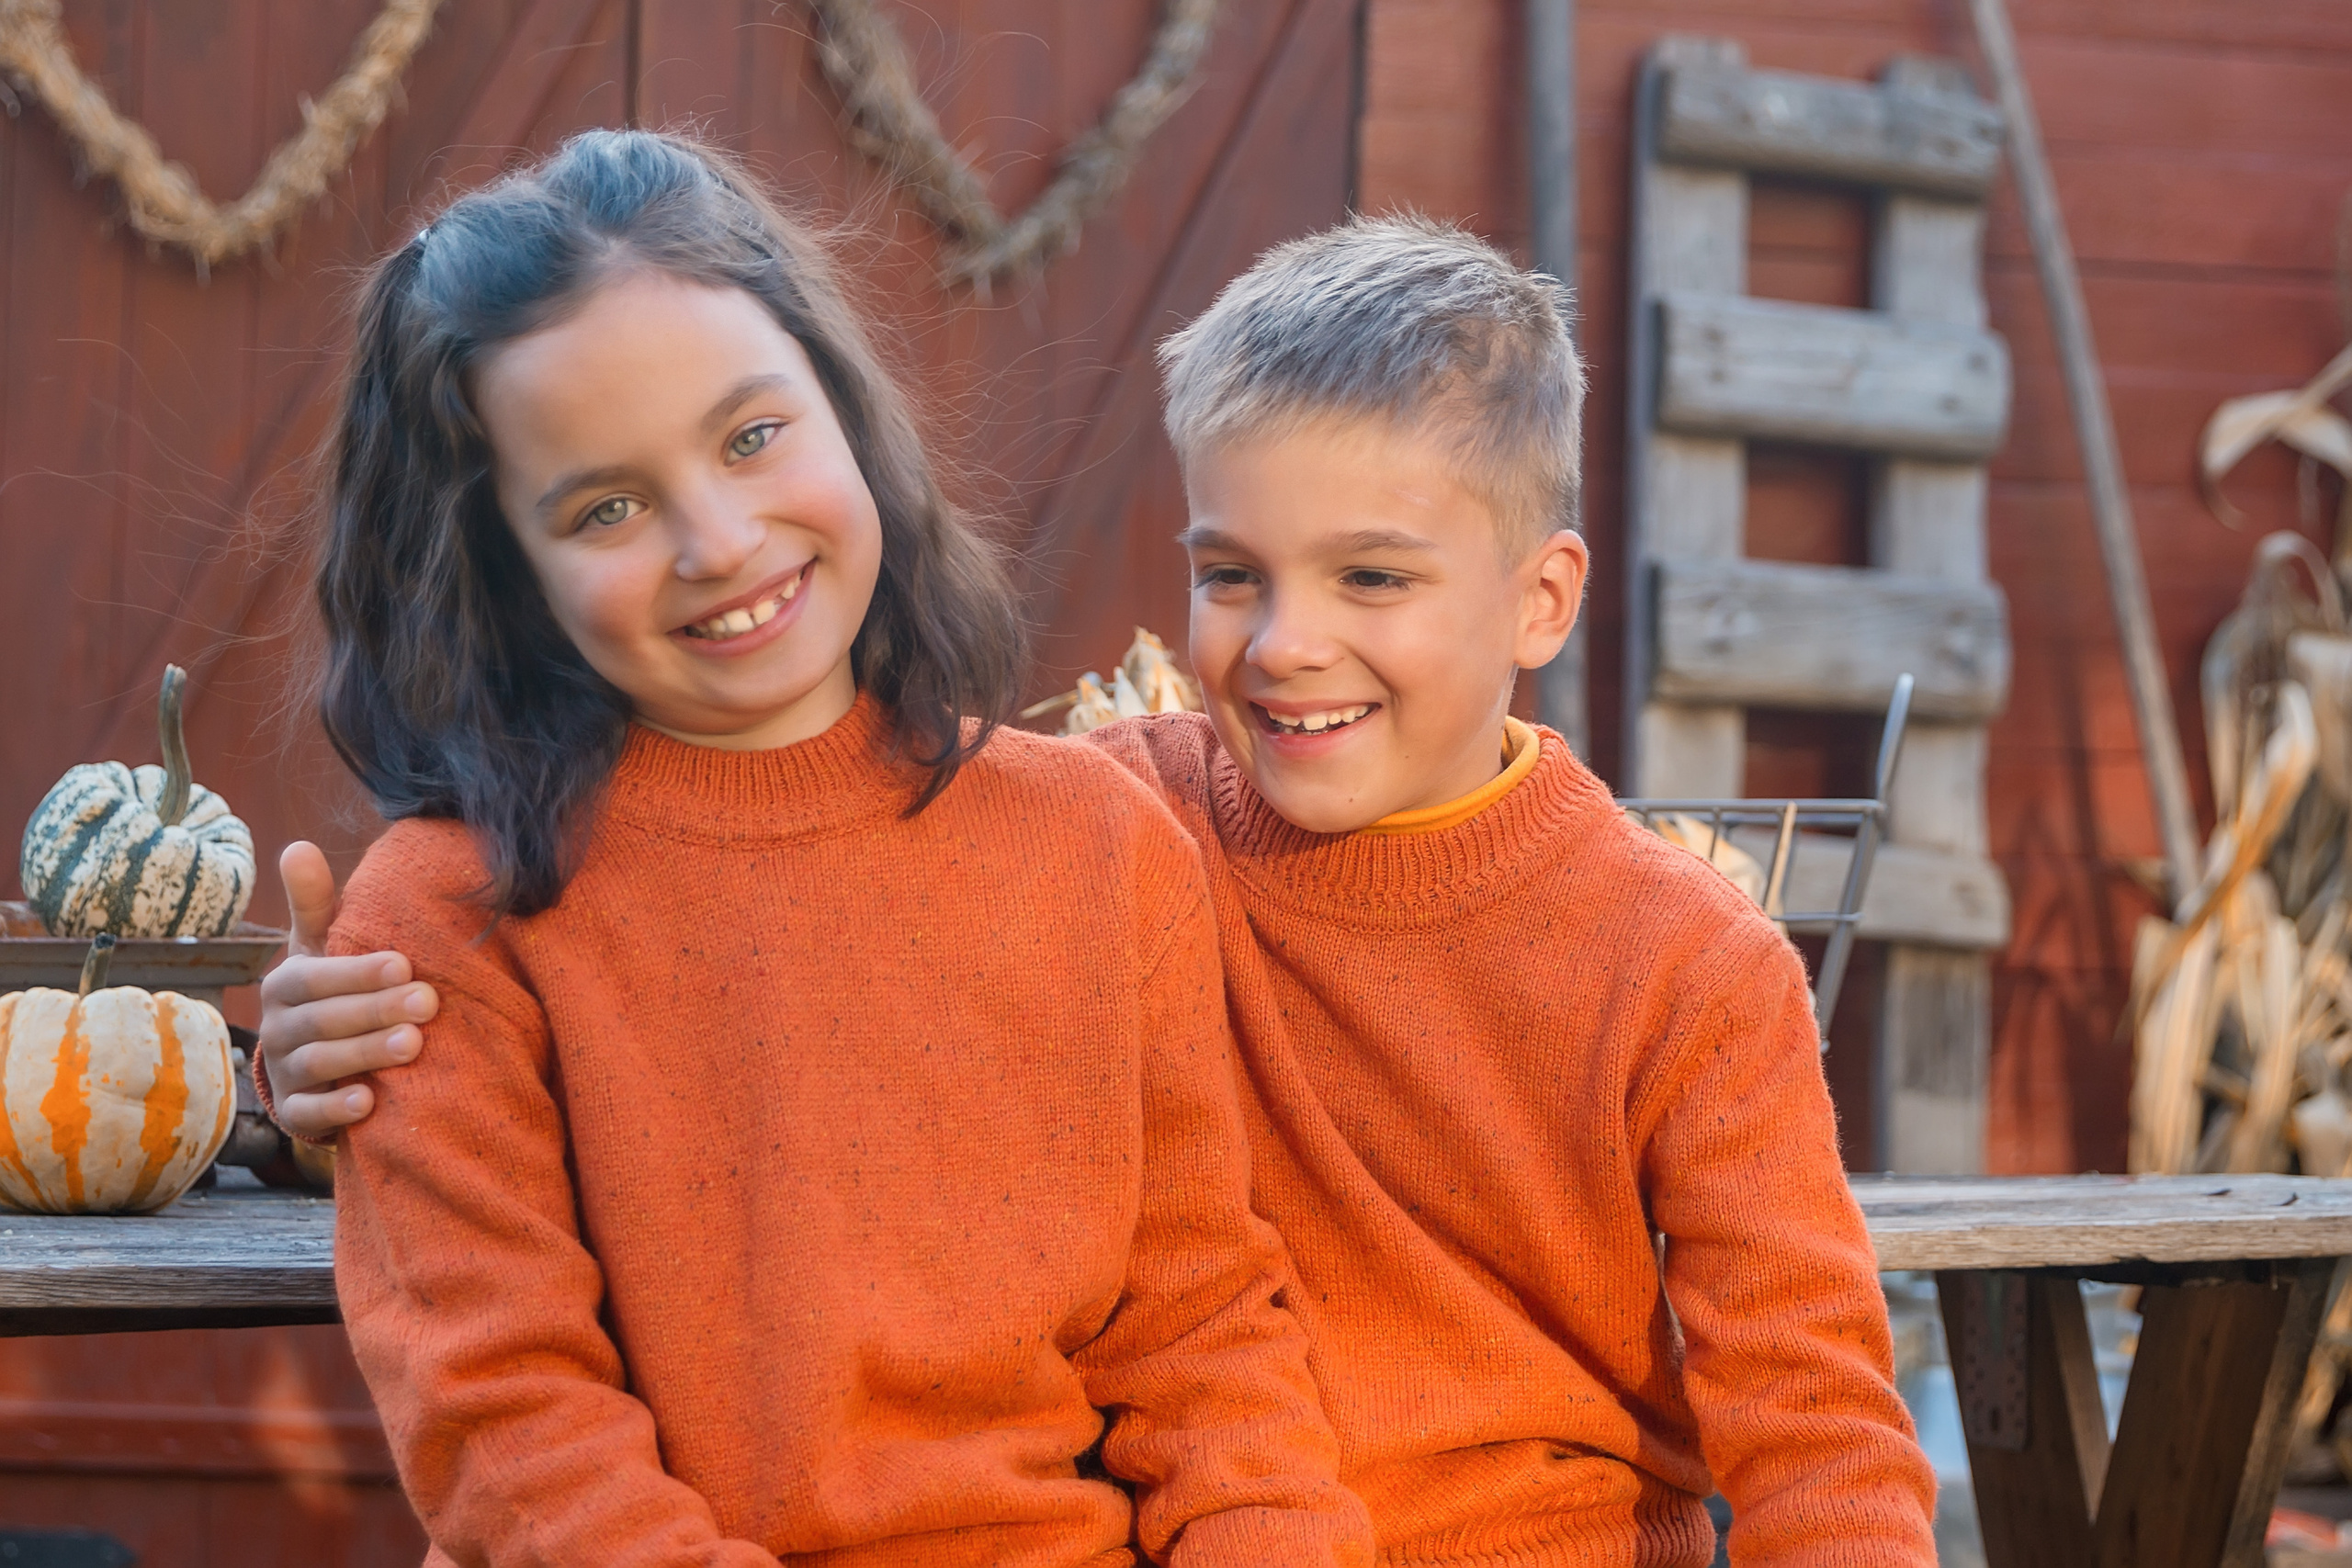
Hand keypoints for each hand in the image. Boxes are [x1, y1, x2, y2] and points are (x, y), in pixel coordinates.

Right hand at [255, 841, 438, 1137]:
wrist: (315, 1060)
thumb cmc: (331, 989)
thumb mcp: (321, 945)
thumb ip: (316, 903)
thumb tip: (297, 845)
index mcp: (286, 983)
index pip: (315, 976)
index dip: (357, 971)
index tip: (405, 963)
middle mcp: (279, 1028)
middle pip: (322, 1020)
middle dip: (375, 1010)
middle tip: (427, 1002)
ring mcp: (286, 1073)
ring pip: (319, 1064)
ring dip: (365, 1053)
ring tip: (413, 1045)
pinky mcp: (297, 1112)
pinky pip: (309, 1114)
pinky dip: (336, 1109)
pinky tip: (370, 1100)